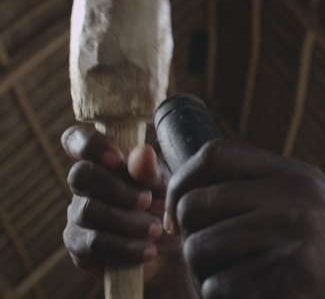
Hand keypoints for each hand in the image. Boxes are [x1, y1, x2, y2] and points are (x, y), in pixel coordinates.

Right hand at [61, 125, 197, 297]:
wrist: (176, 257)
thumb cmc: (168, 211)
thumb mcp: (169, 188)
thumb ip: (153, 172)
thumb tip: (142, 152)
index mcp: (105, 163)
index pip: (76, 140)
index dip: (89, 144)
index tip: (117, 158)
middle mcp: (86, 186)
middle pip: (80, 174)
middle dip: (117, 187)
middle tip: (147, 200)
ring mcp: (79, 216)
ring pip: (89, 210)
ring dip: (127, 220)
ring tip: (156, 229)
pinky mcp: (79, 247)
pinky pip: (94, 242)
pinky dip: (124, 246)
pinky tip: (148, 250)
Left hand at [164, 140, 324, 298]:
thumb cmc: (324, 262)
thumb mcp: (305, 210)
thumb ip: (258, 192)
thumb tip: (183, 189)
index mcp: (296, 176)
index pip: (215, 154)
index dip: (181, 181)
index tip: (178, 214)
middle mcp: (295, 199)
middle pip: (196, 205)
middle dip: (191, 240)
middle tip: (212, 262)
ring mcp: (292, 238)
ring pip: (199, 250)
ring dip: (206, 276)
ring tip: (239, 282)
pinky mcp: (285, 278)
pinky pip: (217, 288)